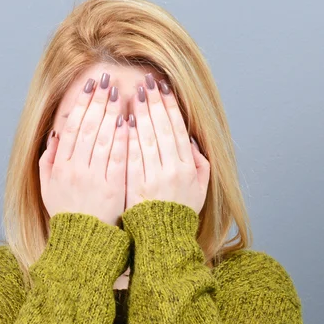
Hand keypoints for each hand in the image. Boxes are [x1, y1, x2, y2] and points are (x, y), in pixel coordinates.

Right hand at [40, 72, 127, 227]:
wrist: (84, 241)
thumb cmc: (68, 213)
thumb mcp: (48, 187)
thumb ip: (48, 160)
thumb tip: (55, 134)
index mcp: (60, 166)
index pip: (72, 127)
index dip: (81, 104)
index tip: (89, 86)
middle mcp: (76, 170)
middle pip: (88, 128)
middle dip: (98, 101)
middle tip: (107, 79)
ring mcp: (95, 178)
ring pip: (103, 139)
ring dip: (111, 113)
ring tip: (119, 93)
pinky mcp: (113, 188)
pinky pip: (118, 159)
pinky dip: (122, 140)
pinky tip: (128, 122)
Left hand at [125, 74, 209, 214]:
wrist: (161, 240)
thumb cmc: (179, 213)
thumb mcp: (200, 190)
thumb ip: (200, 164)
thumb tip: (188, 139)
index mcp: (187, 169)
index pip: (177, 130)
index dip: (169, 107)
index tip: (162, 88)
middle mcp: (170, 171)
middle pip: (161, 129)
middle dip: (153, 103)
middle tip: (146, 82)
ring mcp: (151, 178)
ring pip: (145, 139)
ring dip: (140, 115)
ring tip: (134, 94)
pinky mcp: (134, 187)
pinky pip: (130, 157)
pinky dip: (127, 138)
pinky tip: (123, 121)